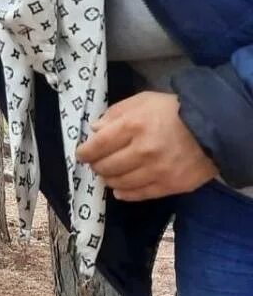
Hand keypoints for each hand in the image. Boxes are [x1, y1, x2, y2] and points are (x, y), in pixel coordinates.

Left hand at [76, 91, 217, 200]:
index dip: (85, 152)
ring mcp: (158, 171)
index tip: (81, 154)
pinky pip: (140, 194)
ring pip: (120, 182)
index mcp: (133, 126)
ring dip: (109, 179)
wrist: (213, 128)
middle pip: (106, 166)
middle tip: (96, 163)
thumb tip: (94, 130)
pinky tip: (120, 189)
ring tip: (108, 174)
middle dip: (96, 165)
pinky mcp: (171, 185)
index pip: (98, 145)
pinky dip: (125, 193)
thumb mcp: (142, 101)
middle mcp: (143, 151)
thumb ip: (115, 114)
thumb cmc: (172, 111)